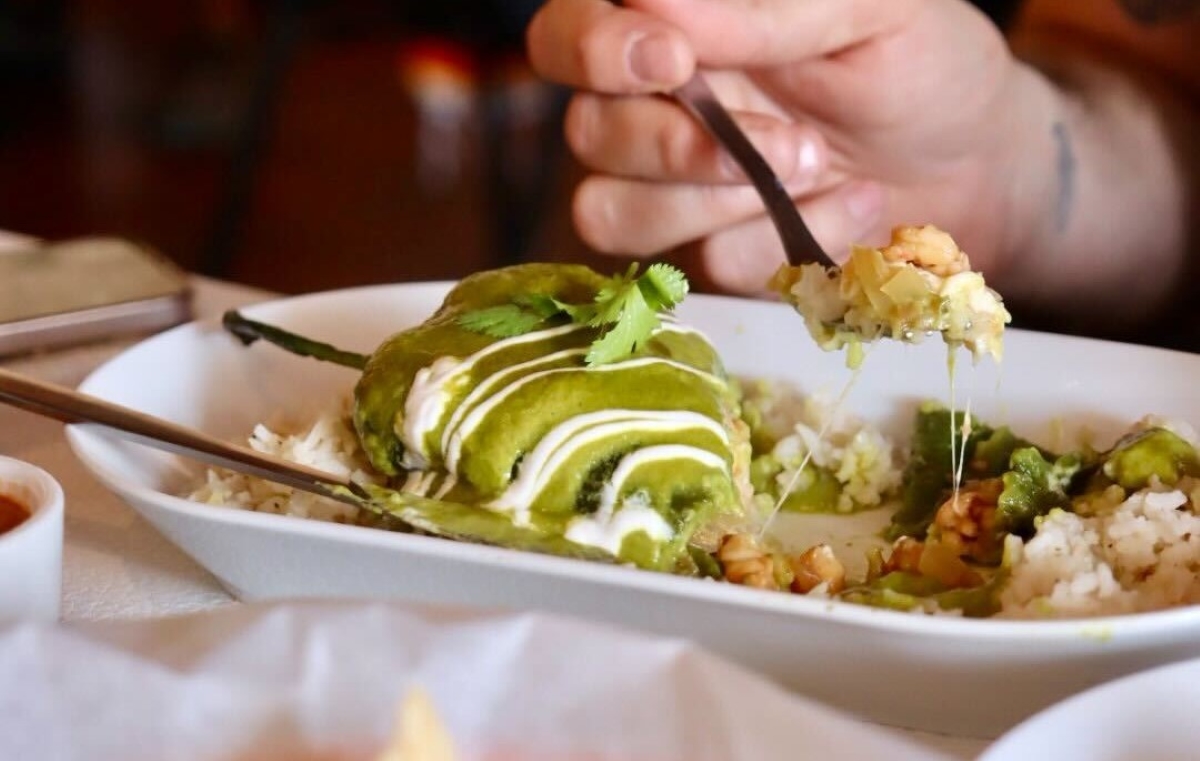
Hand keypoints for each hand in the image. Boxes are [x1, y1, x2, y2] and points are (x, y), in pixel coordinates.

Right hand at [526, 0, 1036, 293]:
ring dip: (717, 200)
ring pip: (611, 214)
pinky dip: (784, 240)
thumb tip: (648, 0)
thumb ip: (761, 8)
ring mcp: (678, 191)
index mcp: (677, 31)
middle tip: (785, 140)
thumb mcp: (868, 9)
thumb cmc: (922, 63)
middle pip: (585, 134)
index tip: (673, 61)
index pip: (568, 34)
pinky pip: (705, 264)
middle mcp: (658, 109)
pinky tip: (850, 206)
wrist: (980, 165)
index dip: (595, 50)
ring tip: (820, 164)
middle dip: (674, 146)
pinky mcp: (714, 253)